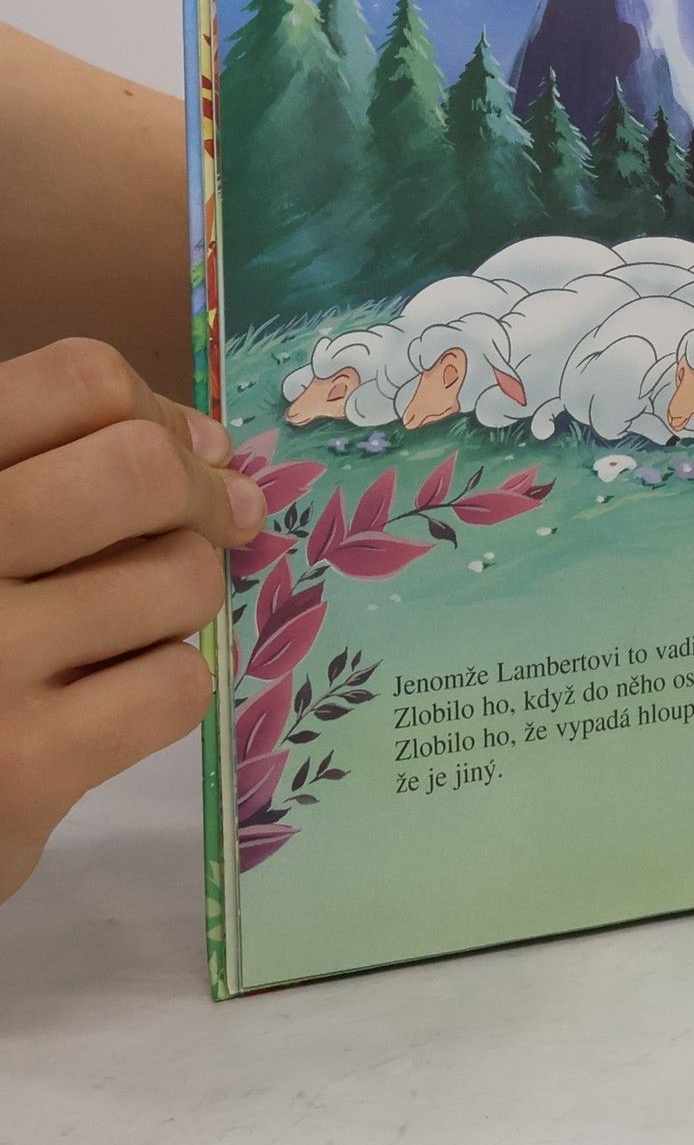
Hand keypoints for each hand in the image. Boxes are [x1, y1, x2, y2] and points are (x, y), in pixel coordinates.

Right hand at [0, 340, 263, 903]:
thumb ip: (52, 464)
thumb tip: (211, 446)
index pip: (83, 380)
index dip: (157, 414)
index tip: (185, 453)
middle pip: (143, 468)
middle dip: (201, 497)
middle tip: (215, 524)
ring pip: (181, 577)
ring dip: (180, 598)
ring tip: (127, 626)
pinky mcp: (27, 764)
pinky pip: (176, 684)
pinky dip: (165, 687)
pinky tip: (107, 700)